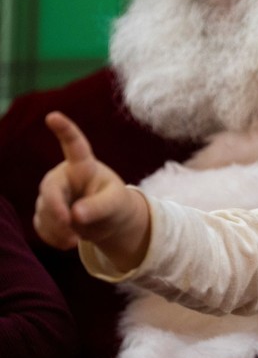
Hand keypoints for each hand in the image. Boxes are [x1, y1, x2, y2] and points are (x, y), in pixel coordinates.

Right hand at [33, 111, 148, 269]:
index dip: (64, 129)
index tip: (53, 116)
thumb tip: (75, 215)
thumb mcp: (116, 204)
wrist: (108, 221)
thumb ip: (98, 207)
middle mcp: (63, 176)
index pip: (74, 145)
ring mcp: (51, 194)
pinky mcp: (45, 212)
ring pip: (44, 211)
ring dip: (58, 228)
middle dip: (56, 209)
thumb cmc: (115, 204)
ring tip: (76, 237)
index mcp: (83, 166)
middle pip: (50, 190)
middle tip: (69, 224)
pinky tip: (68, 241)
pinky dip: (54, 237)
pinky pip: (41, 226)